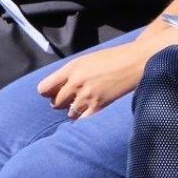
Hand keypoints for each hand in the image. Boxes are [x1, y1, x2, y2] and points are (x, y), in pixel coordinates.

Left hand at [36, 40, 151, 118]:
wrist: (133, 62)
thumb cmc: (111, 58)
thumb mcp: (86, 60)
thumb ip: (70, 72)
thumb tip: (57, 87)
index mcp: (71, 68)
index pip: (44, 88)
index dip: (46, 92)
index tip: (50, 94)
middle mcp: (76, 83)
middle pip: (55, 102)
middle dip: (60, 102)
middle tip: (68, 100)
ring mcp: (87, 96)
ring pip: (69, 112)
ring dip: (73, 110)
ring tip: (82, 105)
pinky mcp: (99, 106)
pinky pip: (82, 119)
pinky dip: (82, 118)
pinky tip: (86, 114)